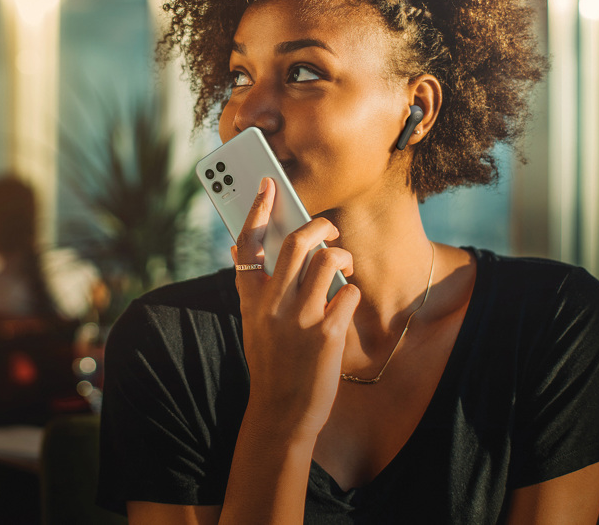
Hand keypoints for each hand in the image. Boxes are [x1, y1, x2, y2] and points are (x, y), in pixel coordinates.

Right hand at [233, 178, 360, 439]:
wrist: (281, 412)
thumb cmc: (271, 364)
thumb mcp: (254, 323)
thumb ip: (257, 288)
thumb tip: (252, 250)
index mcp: (250, 299)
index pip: (247, 244)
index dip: (257, 210)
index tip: (266, 186)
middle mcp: (272, 304)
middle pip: (296, 243)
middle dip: (319, 226)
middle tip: (328, 229)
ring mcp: (299, 318)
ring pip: (327, 261)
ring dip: (342, 256)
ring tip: (345, 266)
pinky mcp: (326, 334)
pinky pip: (348, 294)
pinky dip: (351, 292)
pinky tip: (345, 303)